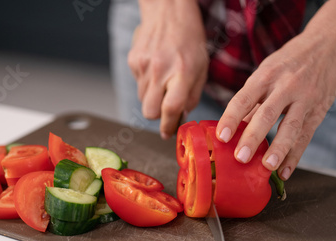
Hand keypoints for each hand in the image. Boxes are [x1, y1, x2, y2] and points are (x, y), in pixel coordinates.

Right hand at [128, 0, 208, 138]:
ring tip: (163, 79)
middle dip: (157, 115)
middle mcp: (161, 69)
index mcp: (182, 72)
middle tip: (166, 108)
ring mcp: (144, 65)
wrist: (168, 11)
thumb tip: (181, 116)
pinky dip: (146, 82)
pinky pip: (138, 83)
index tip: (168, 133)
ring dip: (152, 97)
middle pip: (150, 111)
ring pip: (143, 99)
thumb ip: (192, 95)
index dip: (168, 126)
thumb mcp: (201, 67)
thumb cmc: (189, 38)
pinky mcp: (133, 61)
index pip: (171, 108)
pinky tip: (155, 67)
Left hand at [216, 0, 335, 179]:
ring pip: (290, 127)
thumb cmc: (289, 61)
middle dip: (253, 137)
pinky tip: (285, 171)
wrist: (329, 44)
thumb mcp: (266, 72)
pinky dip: (295, 155)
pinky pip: (306, 136)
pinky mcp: (318, 110)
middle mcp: (285, 86)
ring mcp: (304, 98)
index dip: (231, 118)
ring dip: (278, 149)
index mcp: (265, 75)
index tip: (221, 136)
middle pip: (267, 114)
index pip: (244, 98)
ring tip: (267, 167)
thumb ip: (250, 101)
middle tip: (240, 157)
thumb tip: (232, 129)